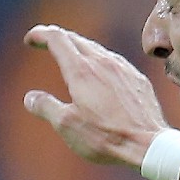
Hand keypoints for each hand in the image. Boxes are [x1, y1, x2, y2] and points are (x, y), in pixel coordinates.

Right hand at [24, 24, 169, 167]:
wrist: (149, 144)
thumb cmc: (106, 137)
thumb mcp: (66, 125)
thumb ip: (46, 107)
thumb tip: (30, 98)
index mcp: (81, 70)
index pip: (57, 39)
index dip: (41, 35)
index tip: (31, 39)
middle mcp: (103, 62)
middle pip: (76, 39)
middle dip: (57, 38)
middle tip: (45, 44)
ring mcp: (124, 69)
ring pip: (97, 49)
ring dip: (79, 49)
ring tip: (70, 57)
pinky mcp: (138, 79)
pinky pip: (114, 62)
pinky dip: (99, 61)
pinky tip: (99, 73)